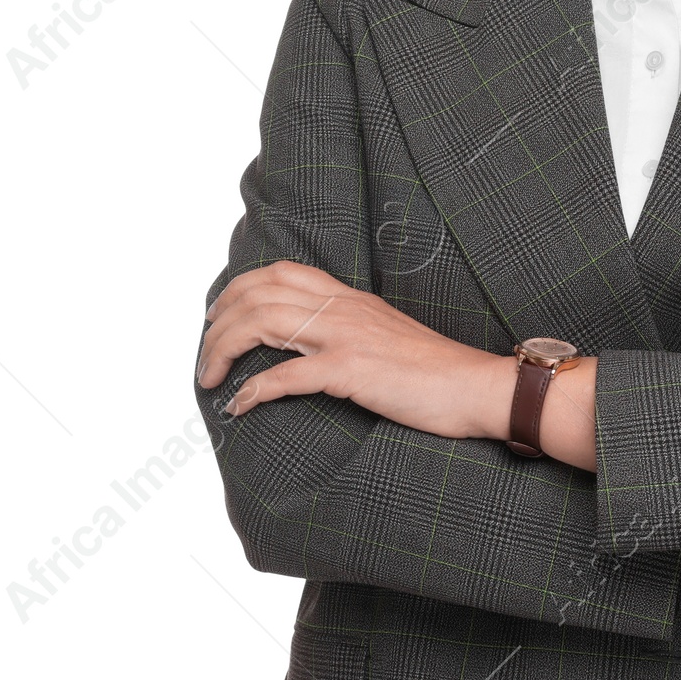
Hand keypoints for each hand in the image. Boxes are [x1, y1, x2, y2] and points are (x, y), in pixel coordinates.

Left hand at [196, 260, 517, 440]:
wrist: (476, 386)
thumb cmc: (436, 370)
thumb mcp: (387, 335)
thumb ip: (351, 330)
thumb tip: (315, 348)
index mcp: (350, 297)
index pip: (280, 272)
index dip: (238, 288)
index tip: (217, 315)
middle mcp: (343, 307)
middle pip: (260, 293)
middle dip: (218, 321)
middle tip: (204, 353)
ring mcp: (346, 336)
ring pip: (262, 323)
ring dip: (224, 350)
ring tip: (209, 378)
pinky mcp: (351, 371)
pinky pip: (283, 376)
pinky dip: (252, 391)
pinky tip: (239, 407)